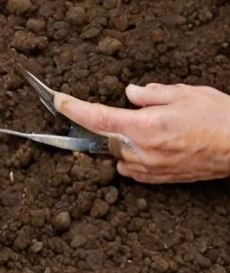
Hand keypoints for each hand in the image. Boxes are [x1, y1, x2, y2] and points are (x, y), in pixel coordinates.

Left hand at [55, 83, 229, 183]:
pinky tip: (140, 147)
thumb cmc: (218, 117)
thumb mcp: (182, 93)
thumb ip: (150, 94)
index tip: (57, 101)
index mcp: (144, 126)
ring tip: (130, 129)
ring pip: (118, 157)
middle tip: (95, 112)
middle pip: (103, 139)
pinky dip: (130, 159)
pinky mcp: (165, 179)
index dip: (72, 108)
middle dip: (96, 126)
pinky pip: (136, 171)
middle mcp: (144, 151)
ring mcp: (154, 168)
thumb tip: (130, 95)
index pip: (96, 117)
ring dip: (115, 143)